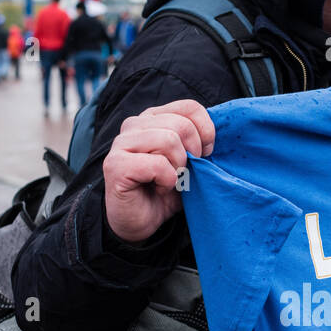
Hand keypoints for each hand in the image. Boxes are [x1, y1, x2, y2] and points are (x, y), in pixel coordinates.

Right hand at [103, 100, 214, 242]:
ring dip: (178, 168)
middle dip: (192, 154)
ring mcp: (122, 143)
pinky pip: (157, 164)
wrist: (141, 223)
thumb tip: (214, 138)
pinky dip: (167, 181)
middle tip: (184, 174)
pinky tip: (158, 189)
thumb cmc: (165, 191)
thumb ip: (198, 144)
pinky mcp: (116, 164)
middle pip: (182, 125)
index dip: (206, 132)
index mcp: (153, 118)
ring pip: (169, 140)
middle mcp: (135, 124)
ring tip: (169, 181)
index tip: (204, 155)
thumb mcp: (189, 163)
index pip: (190, 107)